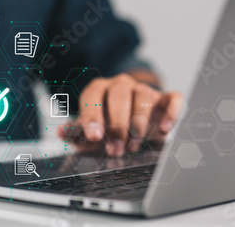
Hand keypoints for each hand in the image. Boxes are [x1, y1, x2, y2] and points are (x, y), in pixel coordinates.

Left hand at [58, 73, 182, 156]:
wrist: (134, 118)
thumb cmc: (109, 124)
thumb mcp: (92, 129)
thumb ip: (77, 132)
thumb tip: (61, 132)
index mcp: (99, 89)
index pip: (93, 96)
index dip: (92, 115)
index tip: (93, 136)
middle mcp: (121, 85)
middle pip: (119, 95)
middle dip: (117, 125)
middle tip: (115, 149)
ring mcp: (144, 90)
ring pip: (143, 96)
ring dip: (138, 124)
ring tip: (132, 146)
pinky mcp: (165, 99)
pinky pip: (172, 99)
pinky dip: (170, 112)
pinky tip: (163, 129)